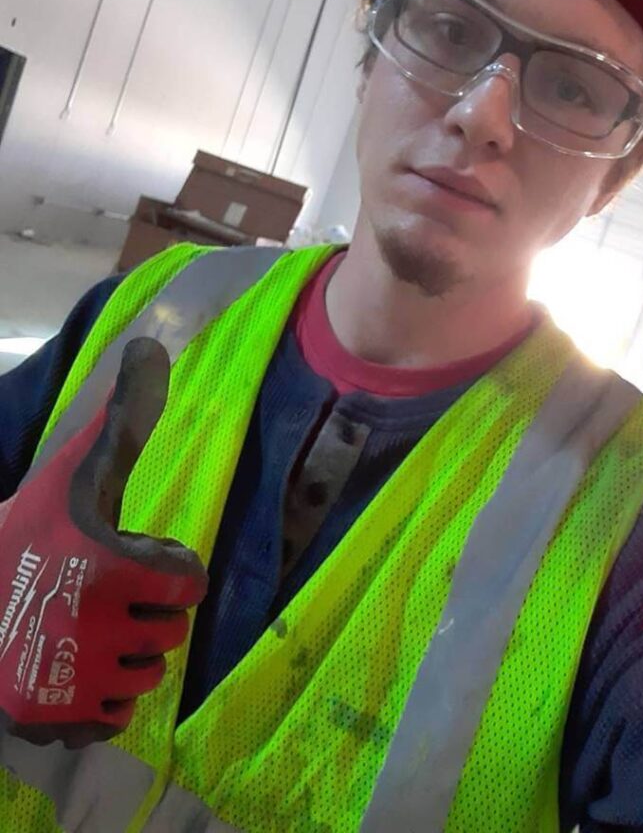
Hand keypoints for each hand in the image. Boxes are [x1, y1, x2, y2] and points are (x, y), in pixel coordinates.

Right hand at [0, 338, 207, 747]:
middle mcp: (93, 629)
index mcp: (110, 567)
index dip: (167, 566)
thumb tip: (153, 346)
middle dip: (151, 610)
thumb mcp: (79, 470)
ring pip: (147, 676)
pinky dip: (104, 699)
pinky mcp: (46, 718)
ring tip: (95, 625)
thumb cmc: (31, 526)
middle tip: (111, 592)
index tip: (134, 556)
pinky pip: (112, 719)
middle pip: (172, 632)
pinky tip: (81, 667)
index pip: (188, 582)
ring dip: (131, 653)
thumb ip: (125, 418)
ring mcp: (67, 681)